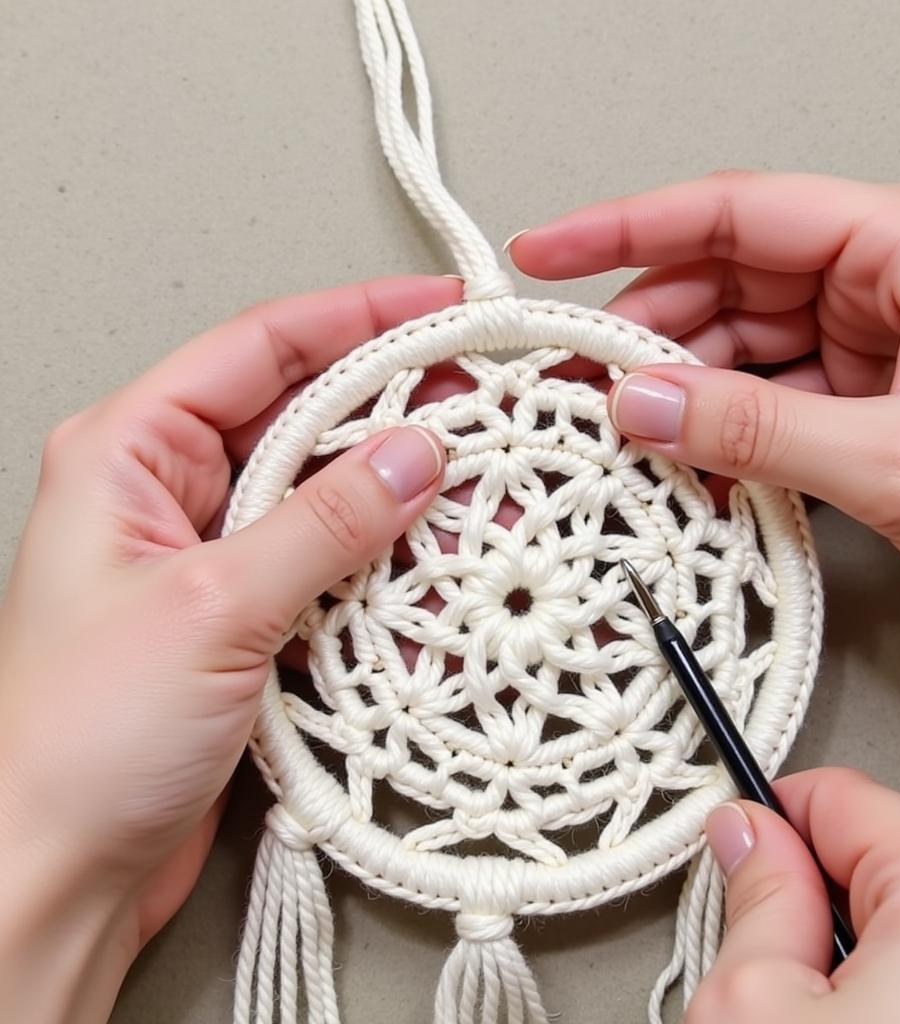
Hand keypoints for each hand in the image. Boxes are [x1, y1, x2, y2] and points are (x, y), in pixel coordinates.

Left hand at [0, 276, 458, 1022]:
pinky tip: (437, 567)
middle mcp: (171, 493)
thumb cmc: (74, 744)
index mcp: (130, 452)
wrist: (53, 875)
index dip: (359, 319)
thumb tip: (413, 455)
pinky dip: (388, 563)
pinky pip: (333, 564)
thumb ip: (324, 522)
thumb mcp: (213, 608)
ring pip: (330, 493)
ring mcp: (216, 556)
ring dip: (403, 496)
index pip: (261, 348)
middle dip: (398, 412)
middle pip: (306, 416)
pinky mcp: (250, 616)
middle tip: (485, 406)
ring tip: (482, 495)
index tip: (440, 310)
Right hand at [509, 172, 899, 622]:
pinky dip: (719, 430)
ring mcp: (877, 339)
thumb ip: (756, 429)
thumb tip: (641, 403)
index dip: (627, 229)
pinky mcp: (868, 396)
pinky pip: (767, 396)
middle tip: (575, 378)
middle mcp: (892, 279)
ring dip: (678, 390)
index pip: (739, 211)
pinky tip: (685, 460)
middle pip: (728, 280)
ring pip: (740, 343)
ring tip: (621, 432)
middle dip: (647, 332)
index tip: (549, 252)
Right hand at [690, 769, 899, 1022]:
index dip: (771, 819)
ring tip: (825, 1018)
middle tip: (782, 969)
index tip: (739, 846)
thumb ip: (758, 897)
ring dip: (860, 954)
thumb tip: (751, 835)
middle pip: (881, 857)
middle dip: (819, 897)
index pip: (838, 796)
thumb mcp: (754, 1004)